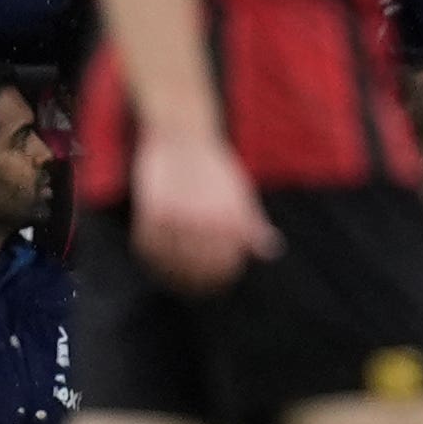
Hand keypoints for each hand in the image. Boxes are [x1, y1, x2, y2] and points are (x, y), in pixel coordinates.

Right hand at [130, 129, 281, 293]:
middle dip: (196, 281)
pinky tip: (155, 260)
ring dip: (172, 274)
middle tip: (192, 287)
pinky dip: (151, 258)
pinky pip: (150, 247)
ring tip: (173, 277)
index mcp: (233, 220)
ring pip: (173, 262)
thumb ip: (254, 224)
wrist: (184, 136)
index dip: (220, 278)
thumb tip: (272, 250)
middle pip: (200, 268)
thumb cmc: (216, 167)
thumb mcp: (242, 193)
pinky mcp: (154, 212)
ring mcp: (180, 219)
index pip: (227, 264)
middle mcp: (208, 222)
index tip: (215, 284)